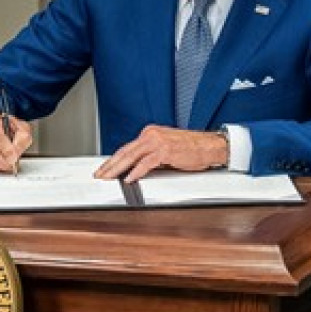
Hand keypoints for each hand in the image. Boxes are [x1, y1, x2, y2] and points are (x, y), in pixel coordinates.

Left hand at [94, 125, 229, 182]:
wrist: (210, 146)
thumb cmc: (192, 149)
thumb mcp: (166, 150)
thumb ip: (151, 156)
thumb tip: (135, 169)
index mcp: (150, 133)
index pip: (127, 148)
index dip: (113, 159)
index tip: (104, 168)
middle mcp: (152, 134)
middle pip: (125, 151)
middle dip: (110, 165)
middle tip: (99, 175)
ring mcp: (158, 141)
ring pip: (132, 156)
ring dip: (117, 169)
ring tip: (108, 178)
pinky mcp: (166, 150)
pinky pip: (146, 162)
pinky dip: (136, 171)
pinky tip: (128, 178)